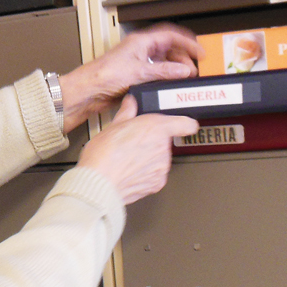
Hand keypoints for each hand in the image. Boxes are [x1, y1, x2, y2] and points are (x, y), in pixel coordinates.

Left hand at [59, 24, 200, 132]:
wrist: (88, 91)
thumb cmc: (104, 75)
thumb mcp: (139, 72)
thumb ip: (164, 71)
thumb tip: (184, 70)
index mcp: (141, 41)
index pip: (171, 36)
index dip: (188, 42)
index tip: (200, 52)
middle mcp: (140, 50)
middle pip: (169, 49)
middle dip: (183, 57)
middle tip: (194, 68)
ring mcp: (137, 63)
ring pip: (163, 61)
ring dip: (176, 68)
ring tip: (185, 77)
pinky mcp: (135, 76)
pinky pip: (157, 73)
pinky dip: (167, 77)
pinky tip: (171, 85)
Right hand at [76, 95, 197, 204]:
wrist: (100, 183)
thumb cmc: (104, 155)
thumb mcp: (113, 126)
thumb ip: (127, 112)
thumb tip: (130, 103)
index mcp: (156, 128)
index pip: (186, 124)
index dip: (184, 123)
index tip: (183, 124)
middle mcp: (163, 148)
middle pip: (165, 141)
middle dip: (152, 142)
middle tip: (134, 143)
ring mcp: (162, 167)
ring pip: (160, 158)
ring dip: (148, 158)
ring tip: (128, 158)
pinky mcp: (157, 183)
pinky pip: (155, 175)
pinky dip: (145, 173)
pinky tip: (129, 170)